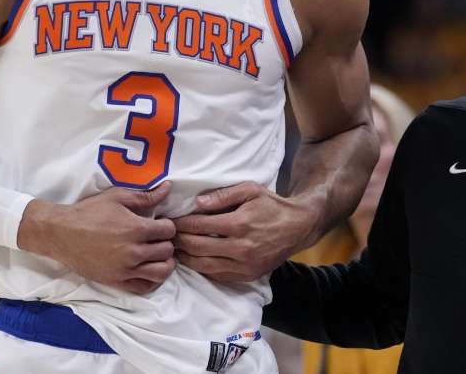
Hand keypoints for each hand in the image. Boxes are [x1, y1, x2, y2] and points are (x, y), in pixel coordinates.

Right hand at [17, 182, 175, 294]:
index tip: (159, 224)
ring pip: (161, 272)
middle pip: (167, 251)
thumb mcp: (117, 197)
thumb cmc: (89, 212)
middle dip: (166, 243)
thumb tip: (168, 188)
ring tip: (158, 256)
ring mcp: (125, 269)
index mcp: (137, 228)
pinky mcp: (116, 281)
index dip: (167, 225)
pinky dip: (152, 281)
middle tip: (157, 239)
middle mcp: (134, 251)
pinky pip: (144, 287)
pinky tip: (148, 270)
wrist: (61, 233)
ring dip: (164, 263)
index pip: (169, 231)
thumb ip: (146, 196)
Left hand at [172, 182, 318, 281]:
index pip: (198, 225)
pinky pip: (216, 275)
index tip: (170, 221)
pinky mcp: (246, 276)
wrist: (297, 227)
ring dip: (185, 257)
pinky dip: (201, 268)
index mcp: (238, 224)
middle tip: (167, 236)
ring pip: (203, 265)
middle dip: (178, 241)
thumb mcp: (250, 190)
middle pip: (196, 247)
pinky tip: (193, 260)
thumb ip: (222, 195)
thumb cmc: (272, 205)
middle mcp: (239, 247)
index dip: (180, 224)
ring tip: (175, 249)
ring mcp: (243, 265)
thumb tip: (197, 204)